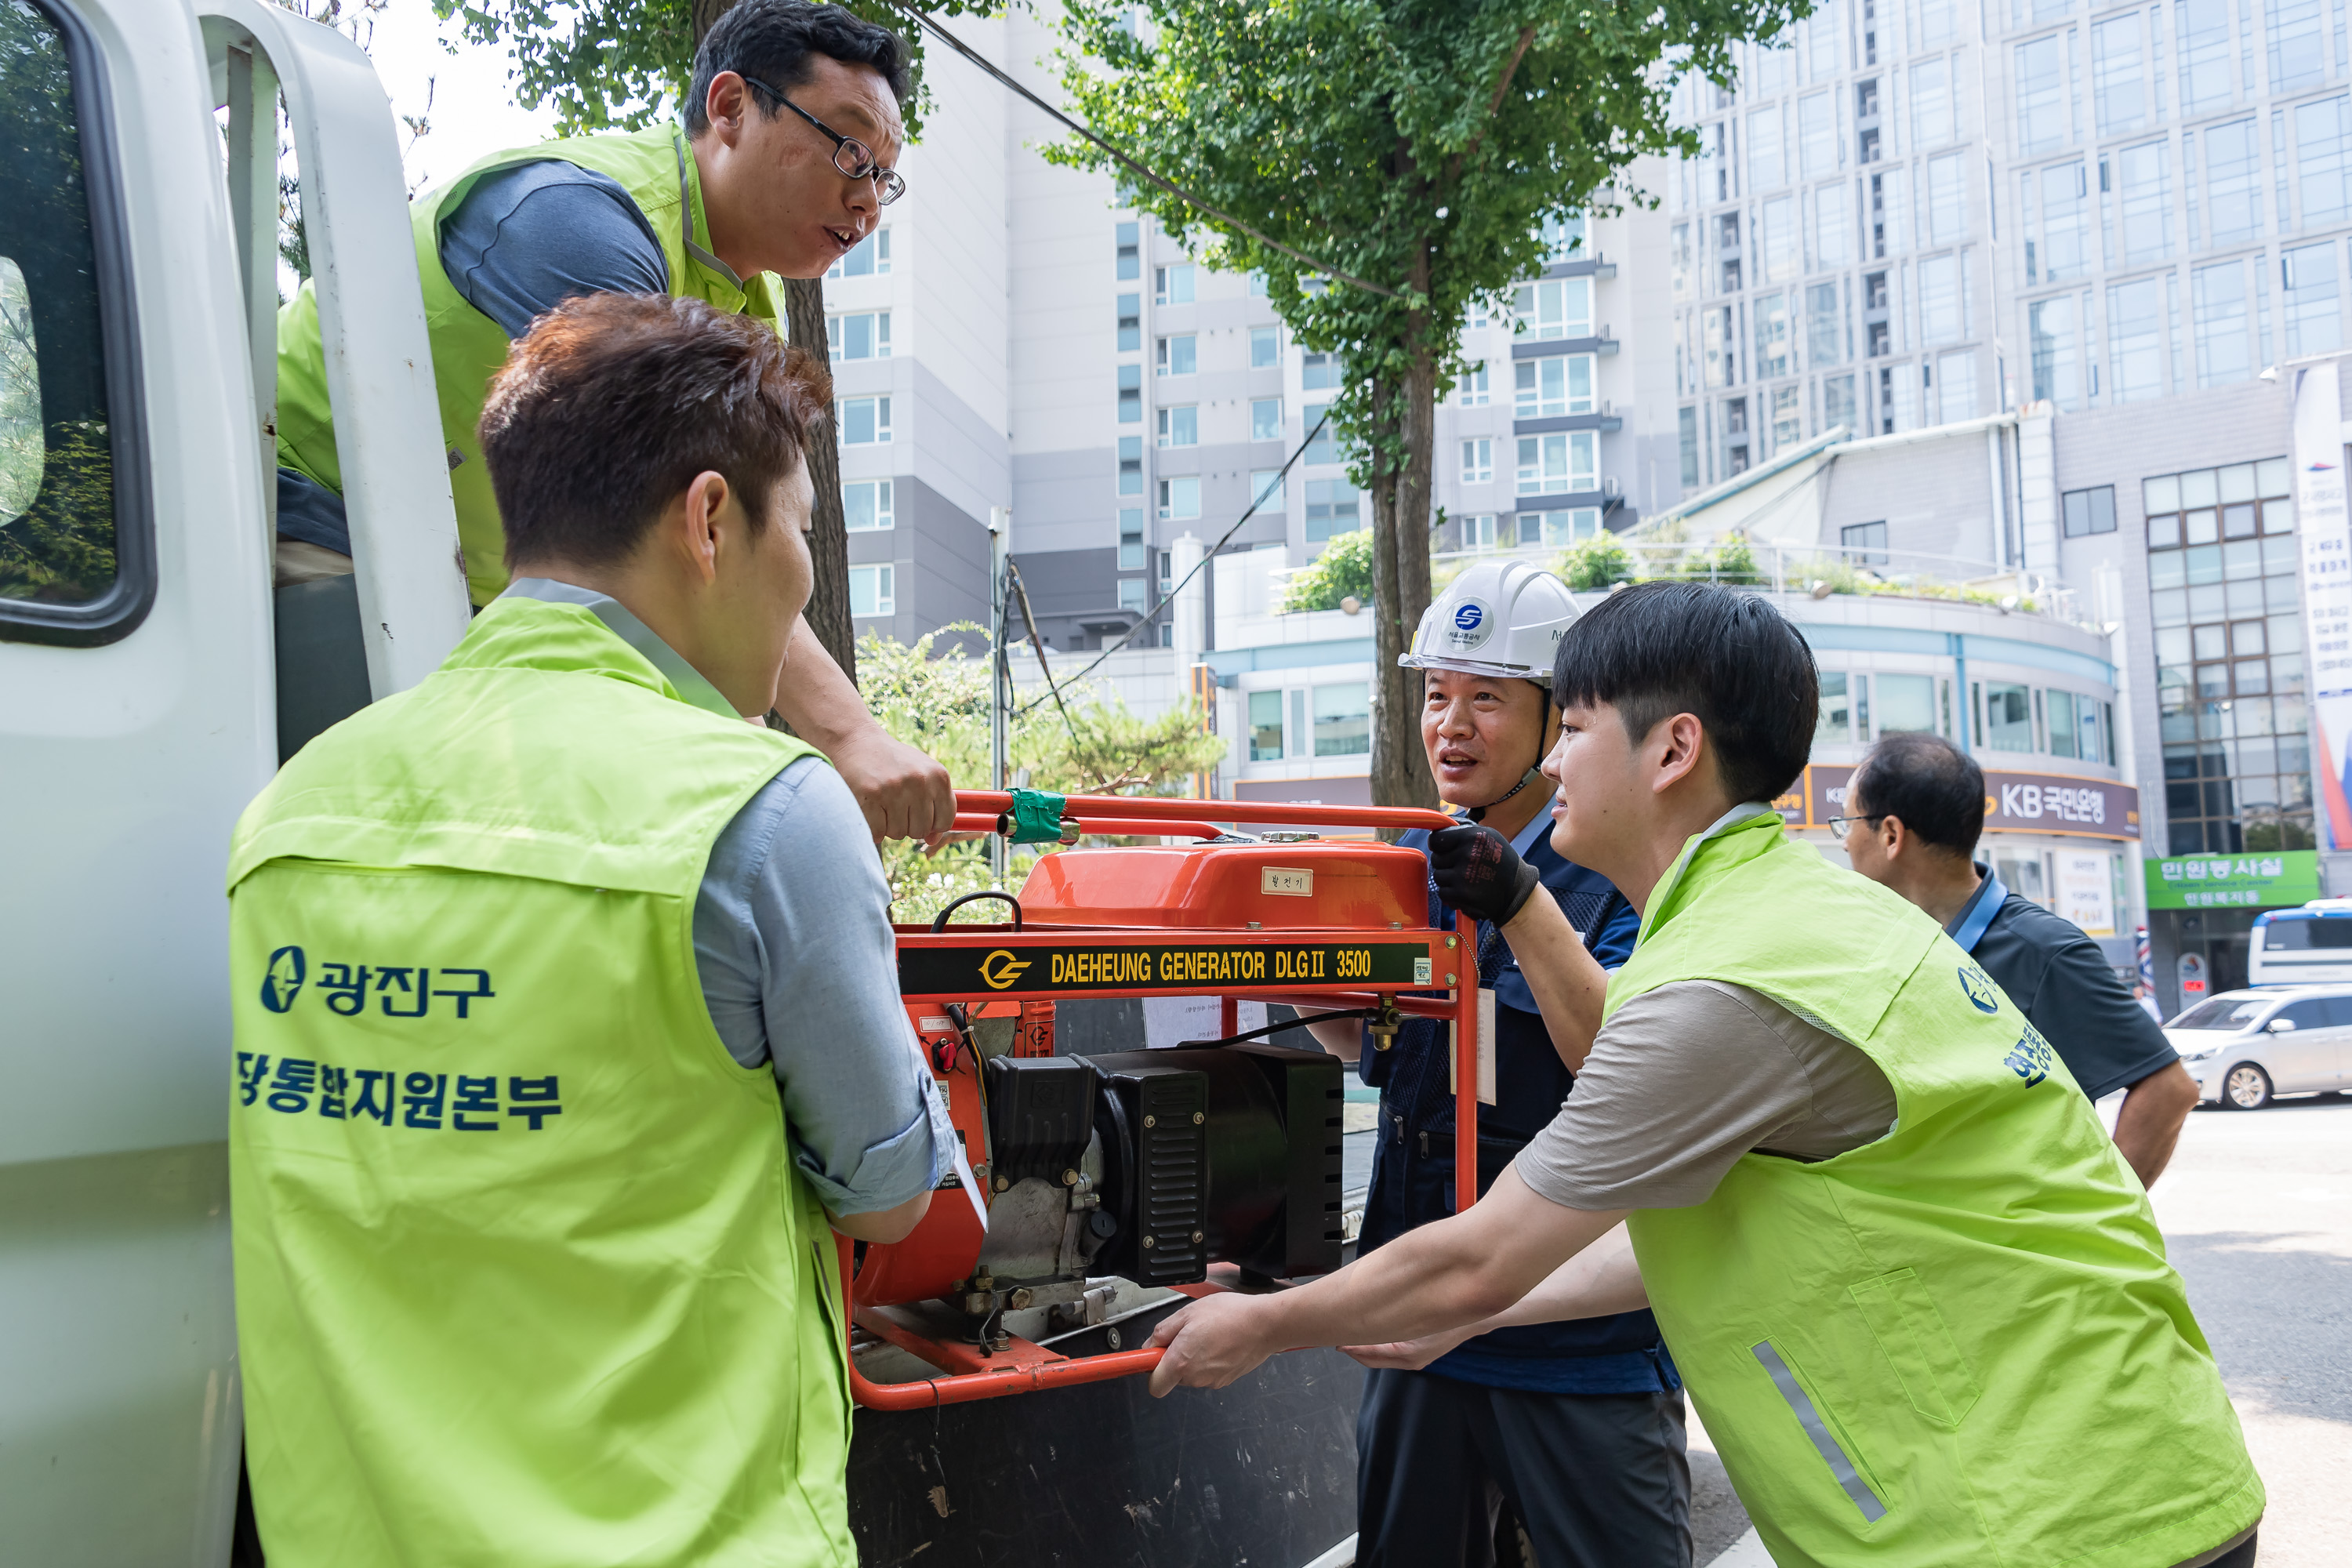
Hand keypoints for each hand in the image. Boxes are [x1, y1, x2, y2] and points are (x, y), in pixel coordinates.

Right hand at [824, 724, 955, 844]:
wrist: (856, 741)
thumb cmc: (892, 762)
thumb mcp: (921, 775)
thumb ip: (933, 805)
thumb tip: (933, 841)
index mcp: (938, 776)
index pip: (944, 821)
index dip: (931, 824)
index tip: (917, 814)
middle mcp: (920, 781)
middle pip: (920, 831)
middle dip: (907, 824)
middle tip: (894, 804)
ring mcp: (895, 788)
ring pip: (898, 833)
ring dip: (888, 825)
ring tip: (881, 803)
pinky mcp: (871, 795)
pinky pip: (878, 833)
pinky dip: (872, 828)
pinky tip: (869, 809)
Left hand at [1146, 1292, 1282, 1395]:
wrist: (1266, 1324)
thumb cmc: (1231, 1315)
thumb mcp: (1188, 1312)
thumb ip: (1163, 1331)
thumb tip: (1150, 1344)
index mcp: (1181, 1362)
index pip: (1154, 1385)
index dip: (1150, 1370)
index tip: (1151, 1358)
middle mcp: (1196, 1377)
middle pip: (1172, 1377)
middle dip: (1174, 1358)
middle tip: (1187, 1334)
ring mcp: (1212, 1381)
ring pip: (1191, 1374)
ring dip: (1193, 1358)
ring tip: (1208, 1334)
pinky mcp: (1226, 1380)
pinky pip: (1208, 1372)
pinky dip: (1210, 1360)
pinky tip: (1220, 1342)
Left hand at [1341, 1321, 1479, 1371]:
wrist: (1473, 1320)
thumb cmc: (1448, 1316)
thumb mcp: (1418, 1315)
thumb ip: (1392, 1317)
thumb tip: (1365, 1315)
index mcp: (1408, 1354)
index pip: (1371, 1354)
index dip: (1351, 1347)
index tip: (1337, 1341)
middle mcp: (1409, 1361)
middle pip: (1372, 1360)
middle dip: (1354, 1350)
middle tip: (1337, 1339)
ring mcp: (1414, 1360)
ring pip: (1380, 1358)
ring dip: (1364, 1349)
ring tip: (1349, 1336)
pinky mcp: (1417, 1355)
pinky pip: (1390, 1355)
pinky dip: (1376, 1348)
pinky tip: (1370, 1336)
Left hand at [1427, 823, 1541, 927]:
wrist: (1517, 890)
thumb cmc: (1500, 860)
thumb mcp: (1488, 835)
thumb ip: (1462, 829)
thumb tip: (1437, 825)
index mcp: (1473, 835)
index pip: (1436, 839)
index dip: (1438, 845)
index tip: (1444, 849)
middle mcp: (1468, 854)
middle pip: (1436, 858)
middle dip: (1446, 863)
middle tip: (1462, 866)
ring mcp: (1463, 876)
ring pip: (1438, 876)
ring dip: (1448, 880)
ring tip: (1466, 879)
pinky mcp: (1462, 895)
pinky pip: (1442, 892)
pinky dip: (1451, 894)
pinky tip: (1466, 891)